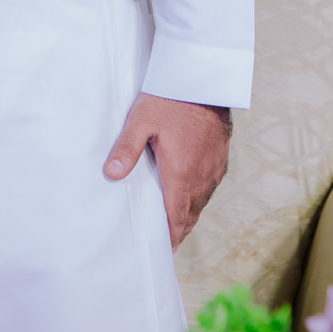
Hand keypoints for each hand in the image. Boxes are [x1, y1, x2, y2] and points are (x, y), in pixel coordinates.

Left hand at [103, 92, 232, 248]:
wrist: (204, 80)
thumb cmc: (170, 99)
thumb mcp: (140, 121)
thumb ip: (126, 149)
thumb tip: (111, 175)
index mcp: (181, 172)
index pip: (176, 215)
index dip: (171, 236)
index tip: (164, 251)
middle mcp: (202, 175)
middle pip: (191, 213)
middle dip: (179, 230)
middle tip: (168, 244)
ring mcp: (214, 167)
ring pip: (202, 201)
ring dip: (190, 215)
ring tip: (178, 226)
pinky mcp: (221, 157)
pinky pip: (211, 186)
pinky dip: (200, 198)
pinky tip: (192, 197)